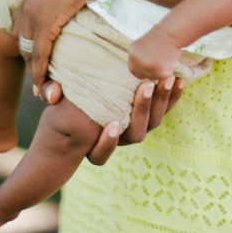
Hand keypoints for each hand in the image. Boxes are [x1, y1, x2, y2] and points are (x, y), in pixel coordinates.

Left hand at [12, 0, 97, 89]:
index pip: (27, 24)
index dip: (32, 42)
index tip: (38, 58)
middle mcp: (28, 2)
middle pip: (23, 39)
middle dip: (29, 60)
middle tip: (38, 79)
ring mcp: (34, 13)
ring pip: (28, 50)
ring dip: (34, 70)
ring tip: (41, 87)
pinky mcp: (44, 23)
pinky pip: (38, 54)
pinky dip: (39, 72)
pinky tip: (42, 85)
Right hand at [35, 75, 184, 164]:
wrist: (92, 88)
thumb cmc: (69, 99)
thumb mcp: (58, 98)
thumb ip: (53, 94)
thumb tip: (52, 93)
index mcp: (94, 141)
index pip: (100, 156)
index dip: (107, 144)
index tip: (111, 124)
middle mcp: (119, 137)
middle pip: (135, 135)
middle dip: (141, 110)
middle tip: (144, 86)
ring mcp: (137, 126)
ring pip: (154, 123)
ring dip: (161, 100)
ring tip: (165, 78)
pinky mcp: (152, 113)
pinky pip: (166, 108)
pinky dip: (173, 95)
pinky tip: (179, 77)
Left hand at [128, 27, 180, 80]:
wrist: (173, 31)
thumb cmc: (163, 35)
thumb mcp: (146, 43)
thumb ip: (142, 55)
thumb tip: (144, 67)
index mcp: (133, 52)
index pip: (133, 69)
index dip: (141, 70)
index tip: (150, 68)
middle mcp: (137, 60)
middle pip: (142, 75)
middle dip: (151, 72)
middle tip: (162, 64)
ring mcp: (147, 66)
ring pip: (154, 76)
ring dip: (161, 71)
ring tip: (168, 57)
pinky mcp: (159, 71)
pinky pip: (164, 76)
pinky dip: (169, 71)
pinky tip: (171, 59)